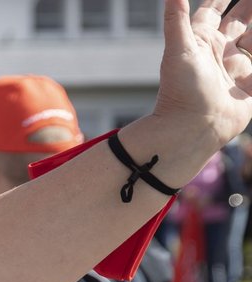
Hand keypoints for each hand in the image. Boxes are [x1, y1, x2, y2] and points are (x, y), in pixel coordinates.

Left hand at [153, 0, 251, 150]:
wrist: (191, 130)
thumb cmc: (180, 91)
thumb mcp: (179, 50)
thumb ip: (175, 20)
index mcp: (203, 41)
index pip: (213, 10)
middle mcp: (219, 52)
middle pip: (238, 21)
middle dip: (247, 7)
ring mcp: (236, 69)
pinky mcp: (249, 87)